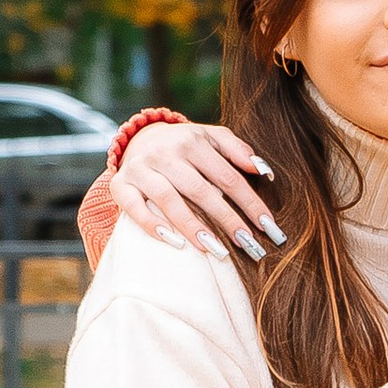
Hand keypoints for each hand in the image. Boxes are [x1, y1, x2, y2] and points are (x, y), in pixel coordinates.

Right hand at [112, 118, 285, 261]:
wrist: (140, 139)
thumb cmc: (185, 145)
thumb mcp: (212, 138)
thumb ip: (237, 150)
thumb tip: (263, 171)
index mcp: (192, 140)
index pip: (227, 176)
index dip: (249, 202)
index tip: (267, 226)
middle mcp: (165, 153)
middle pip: (200, 190)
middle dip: (227, 219)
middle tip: (247, 244)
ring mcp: (141, 168)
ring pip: (168, 199)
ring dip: (192, 226)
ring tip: (214, 249)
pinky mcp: (120, 184)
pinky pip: (134, 207)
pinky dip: (152, 224)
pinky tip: (173, 242)